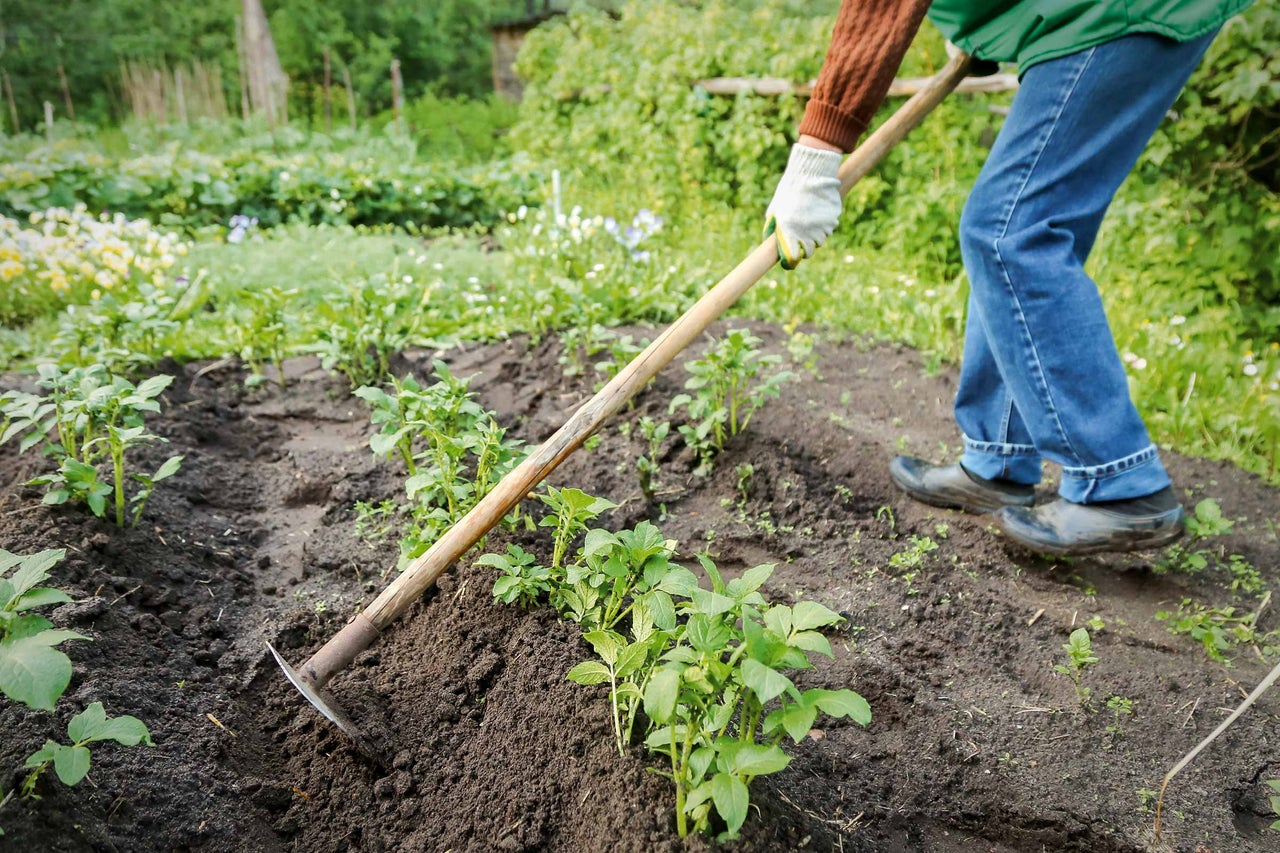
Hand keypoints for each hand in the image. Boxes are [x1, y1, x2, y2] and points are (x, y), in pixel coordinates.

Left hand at [764, 140, 842, 269]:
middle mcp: (807, 232)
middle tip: (803, 237)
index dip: (792, 259)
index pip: (794, 257)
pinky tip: (819, 211)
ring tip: (810, 220)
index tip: (791, 258)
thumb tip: (771, 241)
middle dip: (807, 247)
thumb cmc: (788, 191)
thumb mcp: (775, 209)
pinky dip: (825, 223)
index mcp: (790, 232)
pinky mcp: (833, 218)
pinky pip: (830, 226)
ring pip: (822, 239)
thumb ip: (772, 227)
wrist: (809, 173)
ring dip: (816, 234)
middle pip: (811, 251)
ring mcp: (823, 226)